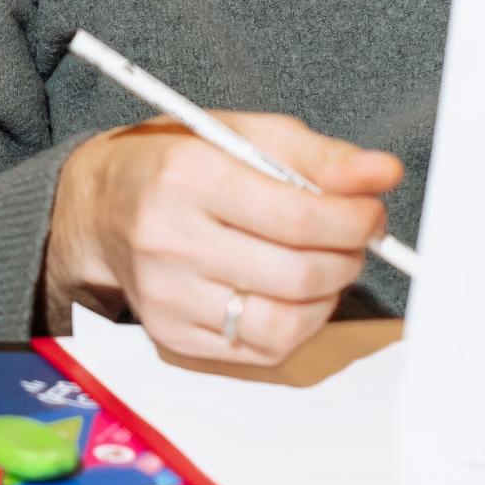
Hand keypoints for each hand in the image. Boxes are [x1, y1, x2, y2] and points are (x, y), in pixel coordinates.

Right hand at [46, 114, 402, 362]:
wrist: (102, 207)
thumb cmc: (177, 162)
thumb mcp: (244, 135)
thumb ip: (318, 155)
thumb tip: (382, 174)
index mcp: (188, 177)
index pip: (296, 217)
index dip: (353, 219)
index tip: (371, 210)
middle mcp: (172, 241)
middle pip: (297, 274)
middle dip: (348, 258)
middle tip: (355, 238)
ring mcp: (169, 297)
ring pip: (284, 323)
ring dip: (328, 297)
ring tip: (327, 266)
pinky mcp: (172, 336)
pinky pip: (260, 350)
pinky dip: (297, 325)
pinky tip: (294, 295)